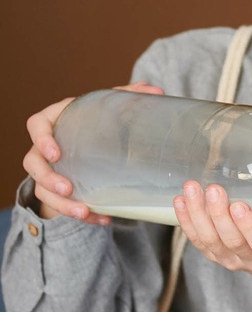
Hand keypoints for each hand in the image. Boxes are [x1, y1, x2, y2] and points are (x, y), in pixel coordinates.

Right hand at [23, 81, 164, 223]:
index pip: (36, 125)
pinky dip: (81, 214)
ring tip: (84, 211)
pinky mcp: (57, 188)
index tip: (56, 153)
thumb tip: (157, 92)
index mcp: (56, 120)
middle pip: (33, 163)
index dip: (41, 139)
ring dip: (61, 204)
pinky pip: (61, 205)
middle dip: (48, 179)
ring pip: (42, 189)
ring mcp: (48, 169)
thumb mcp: (110, 106)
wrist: (90, 141)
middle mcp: (45, 146)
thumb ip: (130, 96)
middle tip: (68, 189)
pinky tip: (102, 219)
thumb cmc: (96, 119)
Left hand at [172, 181, 251, 276]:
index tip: (240, 205)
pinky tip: (179, 202)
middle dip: (218, 214)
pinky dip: (186, 222)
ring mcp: (229, 258)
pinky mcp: (213, 254)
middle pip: (230, 240)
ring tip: (191, 188)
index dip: (249, 226)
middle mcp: (250, 259)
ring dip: (197, 214)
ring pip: (209, 240)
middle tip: (212, 188)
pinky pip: (196, 241)